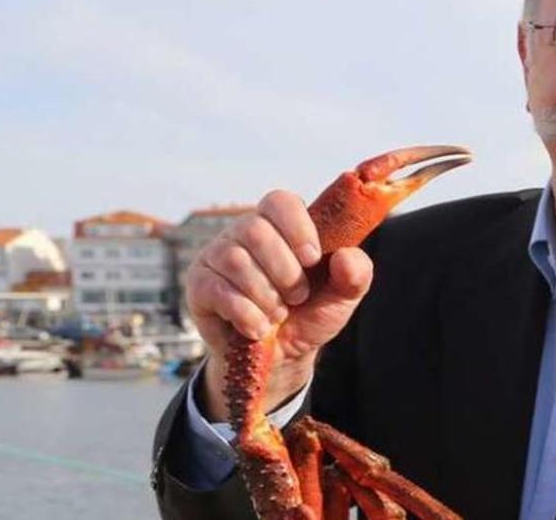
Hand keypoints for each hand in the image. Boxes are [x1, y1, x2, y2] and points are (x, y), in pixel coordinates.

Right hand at [186, 190, 373, 420]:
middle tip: (297, 296)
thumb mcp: (342, 296)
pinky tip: (259, 328)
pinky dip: (246, 314)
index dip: (297, 227)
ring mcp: (217, 256)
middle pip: (256, 231)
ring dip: (266, 296)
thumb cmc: (310, 313)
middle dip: (285, 272)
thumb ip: (356, 274)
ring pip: (236, 261)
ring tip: (278, 314)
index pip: (280, 201)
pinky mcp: (199, 284)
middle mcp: (244, 232)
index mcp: (281, 224)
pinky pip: (218, 291)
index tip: (312, 259)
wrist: (281, 355)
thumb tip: (346, 257)